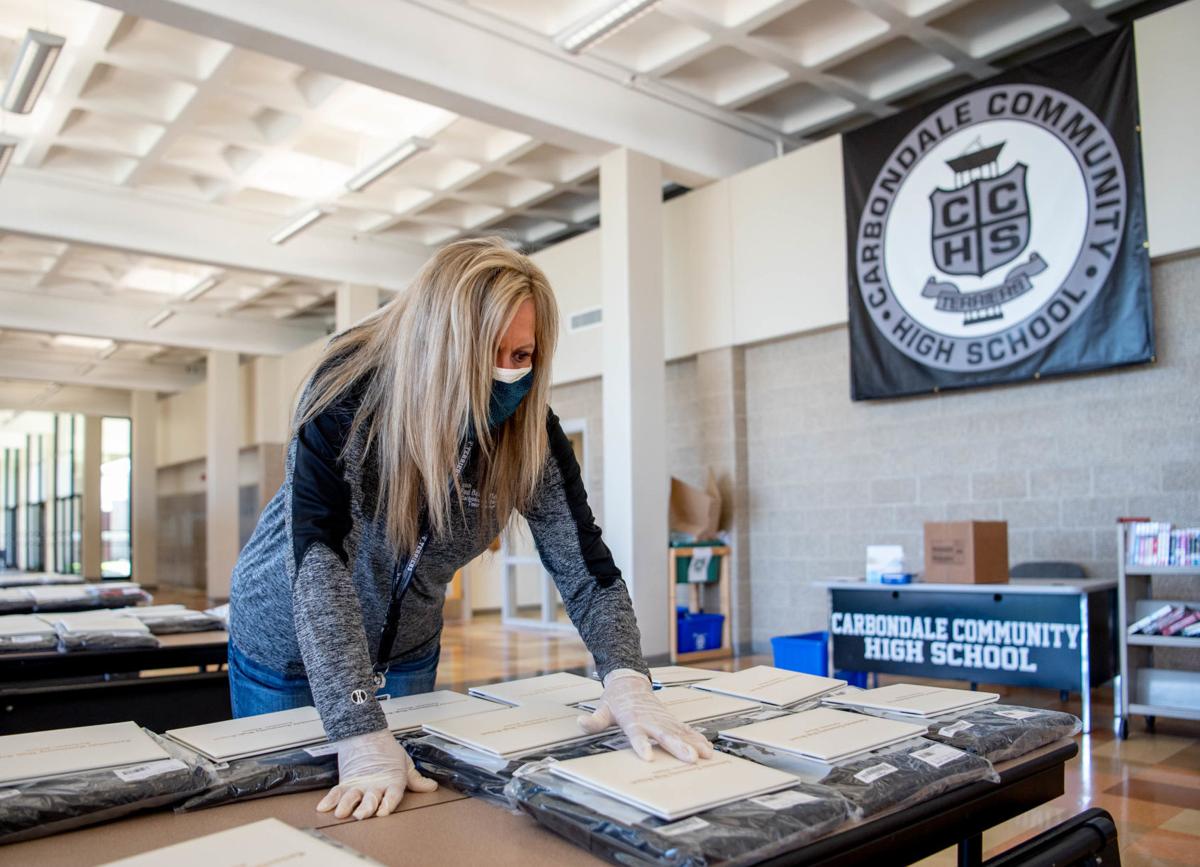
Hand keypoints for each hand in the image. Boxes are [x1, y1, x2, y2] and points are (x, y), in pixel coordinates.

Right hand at [317, 729, 437, 819]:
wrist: (366, 732)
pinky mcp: (346, 782)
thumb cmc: (386, 749)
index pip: (392, 794)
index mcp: (391, 781)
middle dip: (365, 807)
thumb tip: (430, 787)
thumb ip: (416, 779)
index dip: (388, 803)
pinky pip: (335, 792)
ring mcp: (358, 784)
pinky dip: (329, 800)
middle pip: (370, 798)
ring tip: (341, 813)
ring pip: (351, 797)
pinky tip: (323, 807)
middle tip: (361, 815)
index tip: (383, 811)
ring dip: (346, 805)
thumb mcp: (405, 763)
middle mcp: (374, 785)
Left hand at [578, 669, 714, 762]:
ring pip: (679, 731)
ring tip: (705, 755)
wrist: (629, 680)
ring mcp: (662, 718)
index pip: (636, 733)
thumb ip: (594, 720)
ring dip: (693, 743)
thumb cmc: (615, 698)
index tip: (648, 757)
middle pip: (664, 734)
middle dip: (678, 746)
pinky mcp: (669, 719)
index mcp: (632, 718)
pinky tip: (707, 748)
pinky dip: (696, 738)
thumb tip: (580, 723)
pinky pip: (685, 729)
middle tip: (691, 757)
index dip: (641, 745)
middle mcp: (650, 719)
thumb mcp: (602, 708)